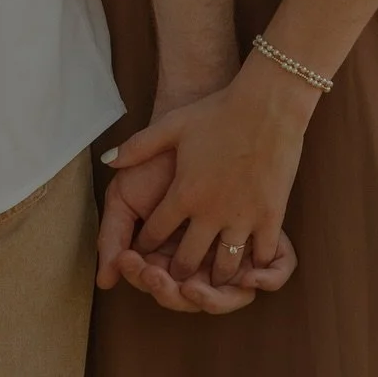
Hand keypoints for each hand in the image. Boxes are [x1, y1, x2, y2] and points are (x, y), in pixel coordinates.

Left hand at [103, 63, 313, 287]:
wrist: (266, 103)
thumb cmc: (217, 110)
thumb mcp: (172, 125)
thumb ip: (137, 146)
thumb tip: (107, 160)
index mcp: (183, 192)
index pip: (154, 235)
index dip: (146, 246)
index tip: (144, 250)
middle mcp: (210, 212)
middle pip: (186, 262)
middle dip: (177, 273)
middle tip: (174, 274)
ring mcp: (242, 217)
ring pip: (224, 269)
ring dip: (214, 276)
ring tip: (210, 274)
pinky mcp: (270, 216)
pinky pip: (261, 257)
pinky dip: (254, 266)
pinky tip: (249, 264)